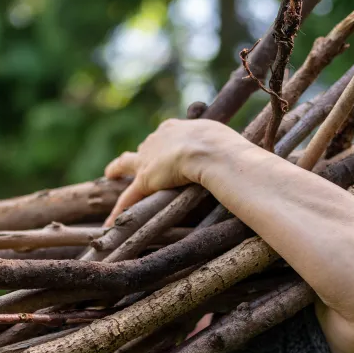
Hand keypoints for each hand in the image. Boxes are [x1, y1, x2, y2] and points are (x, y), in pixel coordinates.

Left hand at [103, 118, 242, 224]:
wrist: (211, 151)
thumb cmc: (224, 145)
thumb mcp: (223, 139)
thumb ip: (224, 148)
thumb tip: (244, 161)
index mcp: (176, 128)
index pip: (166, 134)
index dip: (165, 142)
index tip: (167, 147)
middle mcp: (158, 139)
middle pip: (146, 147)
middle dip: (143, 154)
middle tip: (139, 161)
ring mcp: (148, 159)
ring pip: (127, 164)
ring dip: (118, 169)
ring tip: (110, 175)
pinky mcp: (145, 179)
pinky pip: (128, 197)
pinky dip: (119, 210)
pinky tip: (110, 224)